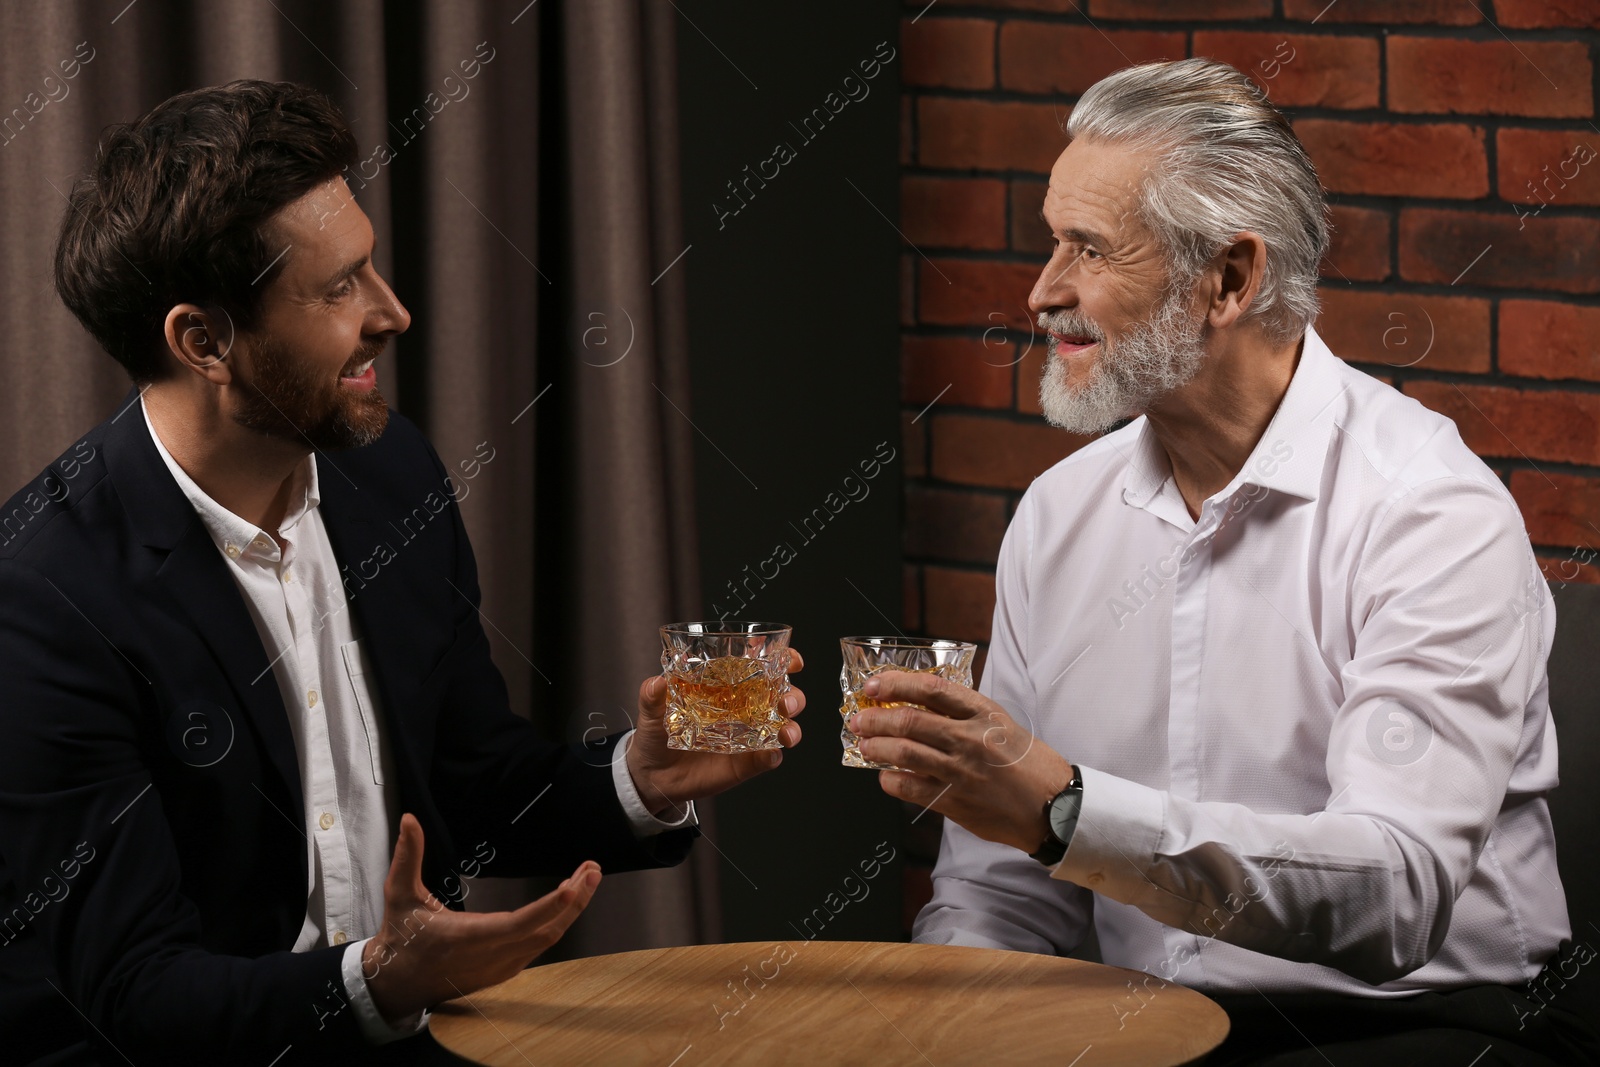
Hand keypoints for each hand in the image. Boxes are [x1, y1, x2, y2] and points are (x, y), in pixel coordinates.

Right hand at [362, 814, 599, 1023]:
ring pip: (547, 939)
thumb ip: (407, 856)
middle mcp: (489, 956)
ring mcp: (501, 967)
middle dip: (573, 901)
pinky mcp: (505, 970)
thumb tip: (409, 819)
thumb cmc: (401, 937)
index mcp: (465, 937)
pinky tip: (569, 899)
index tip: (570, 887)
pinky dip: (558, 921)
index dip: (546, 908)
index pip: (515, 924)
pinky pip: (540, 945)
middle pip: (544, 931)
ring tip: (587, 878)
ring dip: (571, 909)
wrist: (399, 984)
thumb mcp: (398, 894)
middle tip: (592, 870)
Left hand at [626, 649, 806, 817]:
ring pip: (784, 727)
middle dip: (793, 696)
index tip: (791, 659)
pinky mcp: (746, 763)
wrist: (654, 775)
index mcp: (729, 686)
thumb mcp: (651, 711)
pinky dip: (773, 756)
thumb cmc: (657, 733)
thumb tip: (656, 682)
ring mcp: (749, 736)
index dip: (783, 659)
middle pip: (783, 696)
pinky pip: (768, 758)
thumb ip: (652, 696)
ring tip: (786, 732)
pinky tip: (769, 754)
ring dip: (792, 727)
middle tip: (785, 702)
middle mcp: (746, 708)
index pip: (763, 666)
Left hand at [850, 670, 1072, 853]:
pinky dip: (891, 780)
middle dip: (875, 718)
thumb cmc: (1026, 762)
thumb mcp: (1000, 723)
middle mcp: (970, 738)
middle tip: (859, 719)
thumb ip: (963, 713)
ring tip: (865, 745)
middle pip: (910, 721)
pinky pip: (911, 788)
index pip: (931, 688)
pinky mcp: (955, 801)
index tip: (874, 684)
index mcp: (983, 712)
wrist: (1052, 806)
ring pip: (905, 753)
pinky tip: (885, 776)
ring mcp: (961, 771)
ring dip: (877, 747)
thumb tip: (919, 703)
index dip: (896, 683)